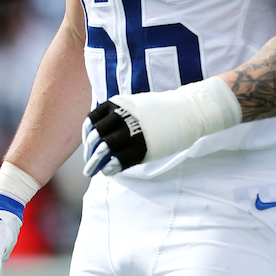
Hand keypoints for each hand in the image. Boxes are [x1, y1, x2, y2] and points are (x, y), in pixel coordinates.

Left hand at [81, 79, 241, 176]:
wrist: (187, 110)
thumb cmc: (161, 109)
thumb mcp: (135, 104)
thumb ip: (119, 114)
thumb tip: (102, 131)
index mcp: (119, 104)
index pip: (92, 120)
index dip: (87, 135)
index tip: (88, 146)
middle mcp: (123, 117)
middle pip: (97, 136)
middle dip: (90, 152)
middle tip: (88, 164)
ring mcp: (133, 132)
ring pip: (106, 148)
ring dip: (97, 162)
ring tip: (95, 170)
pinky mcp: (144, 146)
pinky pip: (121, 159)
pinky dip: (112, 166)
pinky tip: (109, 171)